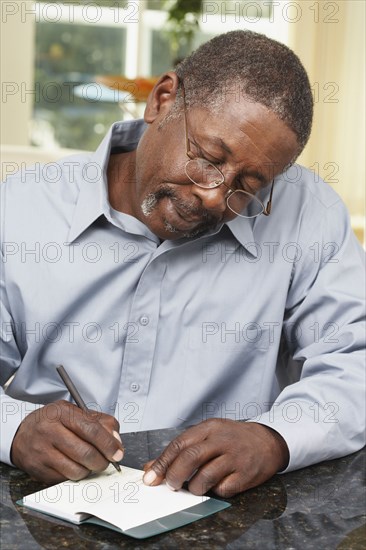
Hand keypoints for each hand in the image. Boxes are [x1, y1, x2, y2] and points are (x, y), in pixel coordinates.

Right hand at [11, 400, 123, 483]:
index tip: (118, 453)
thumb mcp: (75, 412)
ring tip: (88, 463)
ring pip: (77, 470)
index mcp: (62, 412)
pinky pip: (65, 479)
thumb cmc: (53, 422)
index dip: (109, 444)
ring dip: (89, 470)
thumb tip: (116, 440)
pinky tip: (74, 466)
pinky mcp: (39, 470)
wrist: (22, 434)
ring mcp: (42, 452)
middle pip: (85, 453)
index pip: (92, 430)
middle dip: (102, 461)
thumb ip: (100, 422)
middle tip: (106, 461)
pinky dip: (75, 476)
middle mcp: (49, 431)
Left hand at [143, 419, 288, 497]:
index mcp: (209, 428)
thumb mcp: (207, 436)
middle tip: (170, 485)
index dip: (162, 462)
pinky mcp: (246, 474)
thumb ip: (181, 450)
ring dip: (194, 487)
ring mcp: (235, 457)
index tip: (151, 477)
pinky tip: (215, 487)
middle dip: (175, 475)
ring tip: (194, 488)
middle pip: (191, 458)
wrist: (267, 441)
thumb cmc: (232, 439)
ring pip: (206, 476)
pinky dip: (215, 492)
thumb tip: (152, 468)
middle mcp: (221, 440)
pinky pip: (224, 489)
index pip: (180, 444)